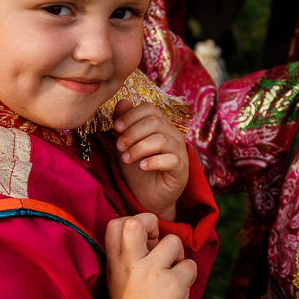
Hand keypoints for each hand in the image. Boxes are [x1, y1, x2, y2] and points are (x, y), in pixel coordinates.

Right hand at [105, 213, 196, 298]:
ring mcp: (152, 273)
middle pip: (138, 221)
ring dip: (178, 257)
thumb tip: (154, 235)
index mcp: (114, 264)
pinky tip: (179, 292)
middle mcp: (130, 265)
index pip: (116, 223)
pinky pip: (190, 266)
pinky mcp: (173, 284)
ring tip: (171, 276)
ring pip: (173, 241)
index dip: (134, 221)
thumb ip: (133, 258)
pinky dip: (189, 277)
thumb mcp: (120, 283)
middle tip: (159, 243)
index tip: (143, 238)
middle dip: (154, 223)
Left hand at [113, 99, 188, 222]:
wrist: (146, 197)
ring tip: (126, 159)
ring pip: (161, 140)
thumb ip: (124, 125)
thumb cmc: (137, 169)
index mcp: (160, 125)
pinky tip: (142, 167)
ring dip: (139, 148)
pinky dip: (154, 162)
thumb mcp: (126, 145)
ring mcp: (179, 152)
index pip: (149, 109)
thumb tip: (123, 101)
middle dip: (133, 133)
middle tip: (119, 146)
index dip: (131, 115)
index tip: (116, 127)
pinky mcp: (182, 170)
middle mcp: (172, 135)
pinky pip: (171, 160)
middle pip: (155, 122)